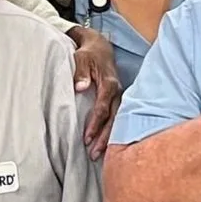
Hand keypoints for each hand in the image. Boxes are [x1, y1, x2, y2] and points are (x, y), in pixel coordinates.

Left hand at [68, 27, 122, 158]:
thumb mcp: (82, 58)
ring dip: (108, 138)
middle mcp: (118, 92)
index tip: (86, 138)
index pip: (103, 108)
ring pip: (117, 121)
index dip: (95, 124)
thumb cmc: (89, 54)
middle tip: (93, 154)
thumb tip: (80, 87)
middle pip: (113, 119)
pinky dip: (112, 132)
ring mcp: (120, 97)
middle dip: (104, 137)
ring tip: (97, 154)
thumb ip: (81, 72)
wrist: (100, 47)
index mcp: (110, 83)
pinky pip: (117, 118)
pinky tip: (106, 145)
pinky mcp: (118, 100)